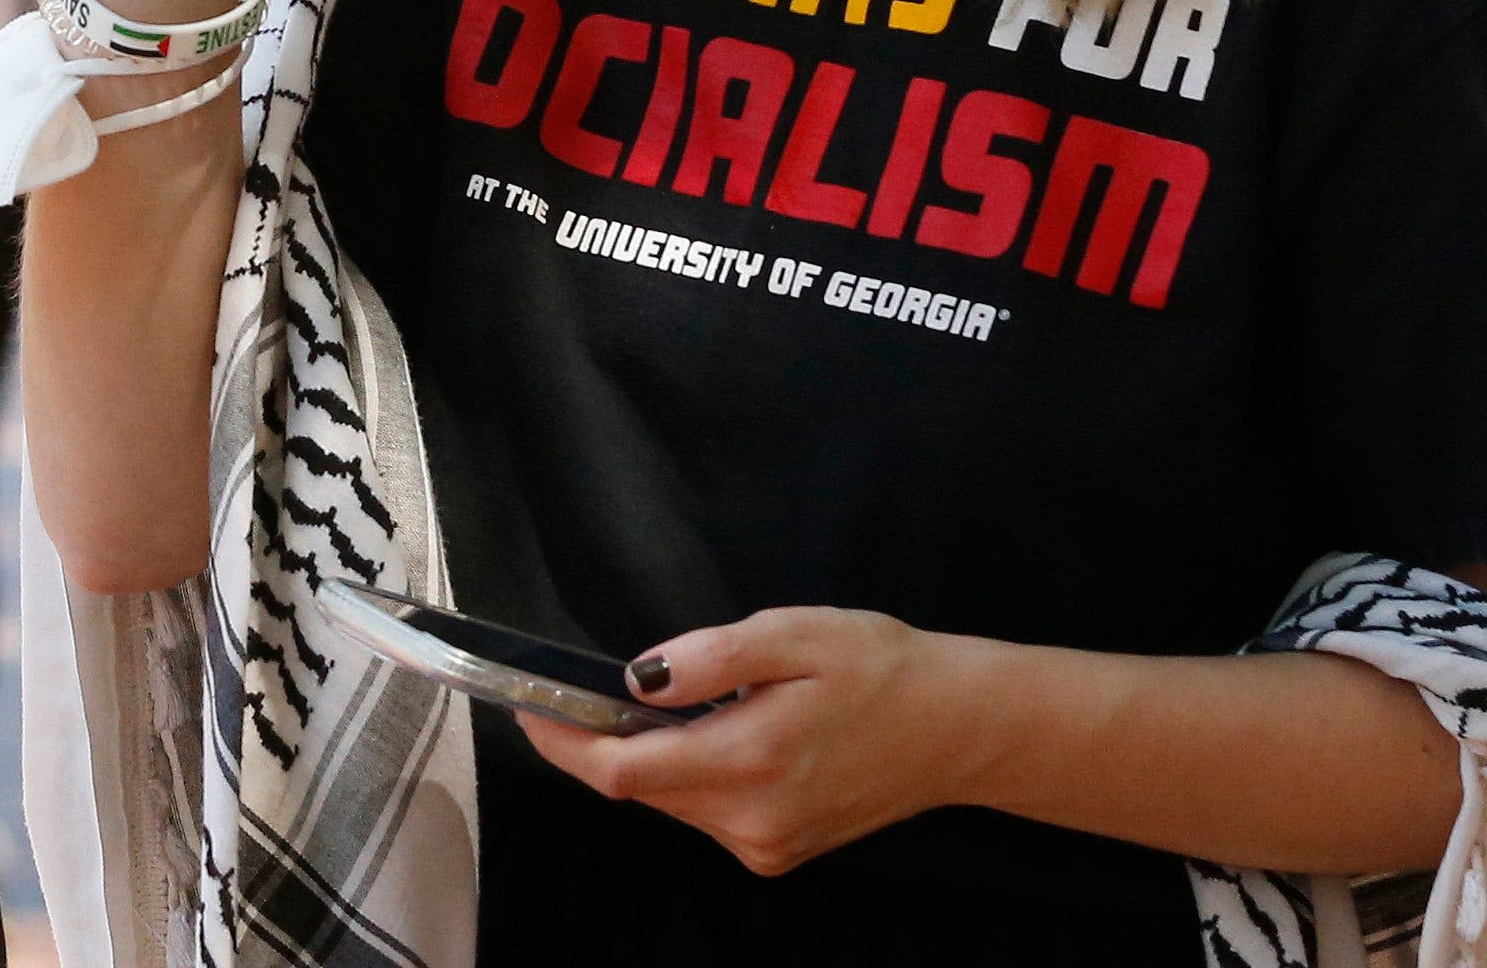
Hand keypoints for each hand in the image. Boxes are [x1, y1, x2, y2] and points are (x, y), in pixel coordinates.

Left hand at [513, 608, 966, 875]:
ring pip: (672, 801)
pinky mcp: (777, 852)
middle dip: (606, 742)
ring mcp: (765, 846)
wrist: (957, 728)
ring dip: (654, 756)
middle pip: (641, 789)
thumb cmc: (881, 670)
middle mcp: (751, 822)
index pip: (623, 772)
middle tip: (593, 690)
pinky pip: (707, 812)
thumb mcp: (793, 634)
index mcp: (750, 764)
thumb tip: (638, 678)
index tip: (529, 709)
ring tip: (679, 703)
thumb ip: (710, 657)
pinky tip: (722, 735)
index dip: (565, 743)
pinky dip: (693, 773)